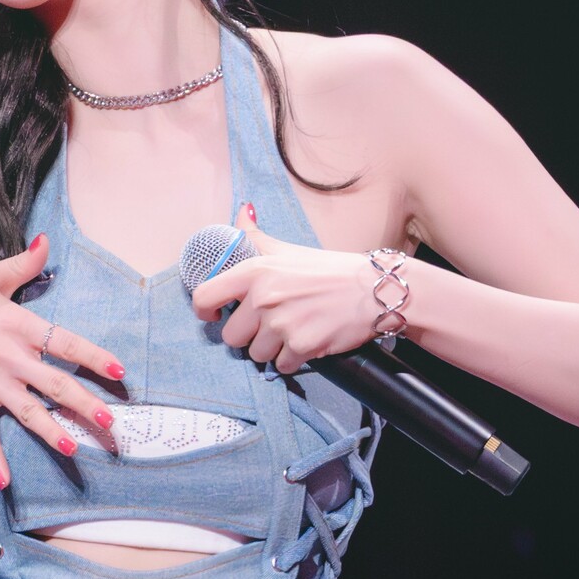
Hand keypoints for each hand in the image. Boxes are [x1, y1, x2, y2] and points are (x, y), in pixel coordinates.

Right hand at [0, 234, 124, 487]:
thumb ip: (23, 265)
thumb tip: (47, 242)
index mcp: (18, 325)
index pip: (67, 343)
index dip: (95, 359)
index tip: (120, 373)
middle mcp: (9, 358)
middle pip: (57, 386)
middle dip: (87, 407)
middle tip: (113, 425)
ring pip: (29, 413)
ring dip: (53, 434)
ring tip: (75, 449)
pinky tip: (5, 482)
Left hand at [190, 203, 381, 374]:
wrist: (373, 290)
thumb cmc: (329, 271)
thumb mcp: (288, 250)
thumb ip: (257, 237)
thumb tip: (241, 212)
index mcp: (255, 271)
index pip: (205, 296)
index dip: (204, 311)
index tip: (214, 315)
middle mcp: (264, 298)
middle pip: (231, 337)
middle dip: (248, 336)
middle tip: (270, 325)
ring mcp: (282, 324)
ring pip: (255, 354)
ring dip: (271, 349)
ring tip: (292, 331)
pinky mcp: (301, 346)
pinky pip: (281, 365)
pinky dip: (292, 359)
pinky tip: (307, 341)